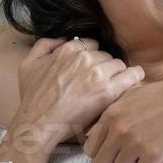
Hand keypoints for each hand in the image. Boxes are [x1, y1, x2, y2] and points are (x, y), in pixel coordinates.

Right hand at [12, 37, 144, 149]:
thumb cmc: (32, 98)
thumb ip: (44, 45)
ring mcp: (97, 74)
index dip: (91, 57)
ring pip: (119, 64)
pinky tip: (134, 81)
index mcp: (68, 50)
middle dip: (103, 66)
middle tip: (99, 82)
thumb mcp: (28, 64)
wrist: (38, 124)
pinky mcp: (108, 91)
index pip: (91, 45)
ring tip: (112, 86)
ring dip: (117, 74)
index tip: (90, 69)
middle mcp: (84, 58)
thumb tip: (62, 38)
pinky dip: (135, 76)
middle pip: (105, 55)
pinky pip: (132, 75)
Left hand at [82, 72, 162, 162]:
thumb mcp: (133, 96)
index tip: (117, 152)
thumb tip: (97, 132)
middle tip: (132, 160)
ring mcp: (134, 142)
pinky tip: (162, 158)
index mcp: (111, 115)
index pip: (90, 148)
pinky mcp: (153, 153)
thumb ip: (114, 113)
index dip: (103, 154)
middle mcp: (118, 129)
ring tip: (147, 158)